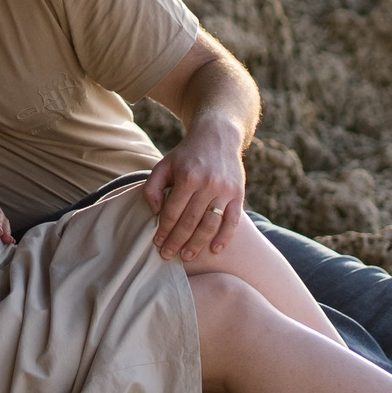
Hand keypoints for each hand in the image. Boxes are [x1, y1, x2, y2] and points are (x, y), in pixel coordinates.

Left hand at [142, 119, 245, 261]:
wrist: (218, 136)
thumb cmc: (186, 155)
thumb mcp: (164, 165)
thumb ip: (152, 187)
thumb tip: (155, 212)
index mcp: (188, 177)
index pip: (172, 212)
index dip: (163, 230)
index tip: (157, 243)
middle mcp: (208, 184)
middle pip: (190, 221)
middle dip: (177, 241)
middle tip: (168, 256)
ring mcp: (225, 190)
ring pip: (210, 224)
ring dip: (197, 244)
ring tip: (187, 256)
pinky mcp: (238, 193)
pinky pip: (233, 220)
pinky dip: (225, 237)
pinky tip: (215, 250)